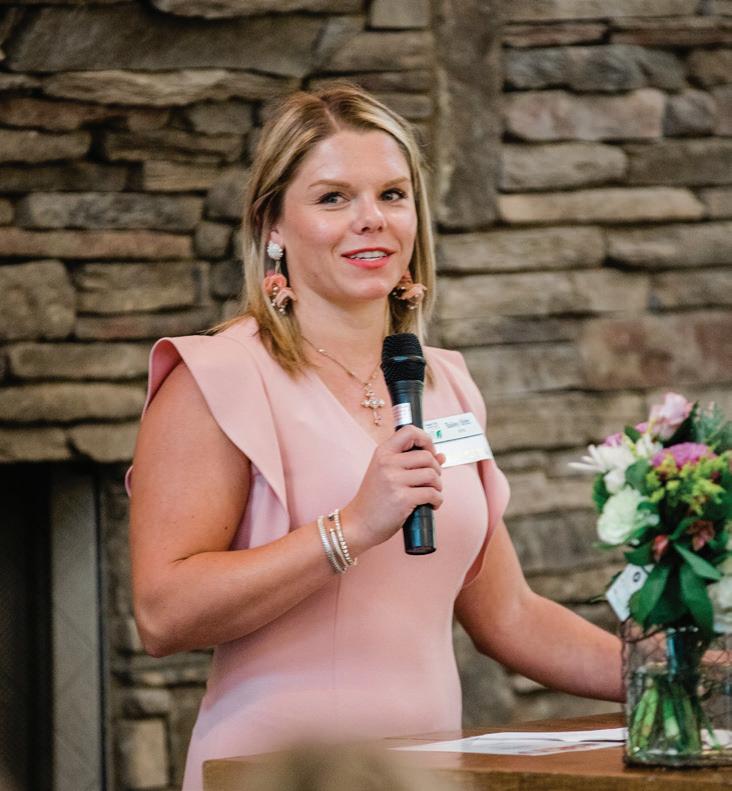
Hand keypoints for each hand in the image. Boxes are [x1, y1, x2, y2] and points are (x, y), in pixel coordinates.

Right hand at [341, 425, 445, 552]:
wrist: (358, 524)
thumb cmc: (373, 500)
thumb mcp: (386, 474)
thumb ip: (411, 463)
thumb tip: (441, 456)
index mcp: (383, 453)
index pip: (409, 431)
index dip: (425, 440)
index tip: (429, 452)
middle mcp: (387, 463)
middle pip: (427, 456)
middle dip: (436, 469)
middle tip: (432, 480)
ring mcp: (394, 481)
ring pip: (432, 475)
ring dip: (438, 485)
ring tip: (431, 493)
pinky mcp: (402, 499)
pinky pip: (431, 494)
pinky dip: (437, 500)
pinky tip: (431, 504)